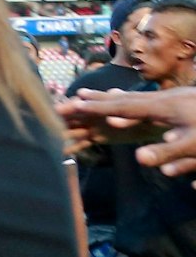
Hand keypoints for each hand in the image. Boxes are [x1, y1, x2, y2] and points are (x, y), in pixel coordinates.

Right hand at [62, 88, 195, 174]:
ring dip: (112, 99)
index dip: (98, 107)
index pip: (123, 107)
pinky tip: (131, 104)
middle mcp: (164, 99)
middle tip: (73, 97)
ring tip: (94, 97)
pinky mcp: (181, 101)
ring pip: (135, 98)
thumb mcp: (194, 145)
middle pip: (124, 99)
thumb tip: (139, 159)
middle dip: (98, 100)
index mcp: (163, 107)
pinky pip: (146, 102)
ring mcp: (173, 98)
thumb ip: (168, 153)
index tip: (74, 104)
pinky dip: (130, 102)